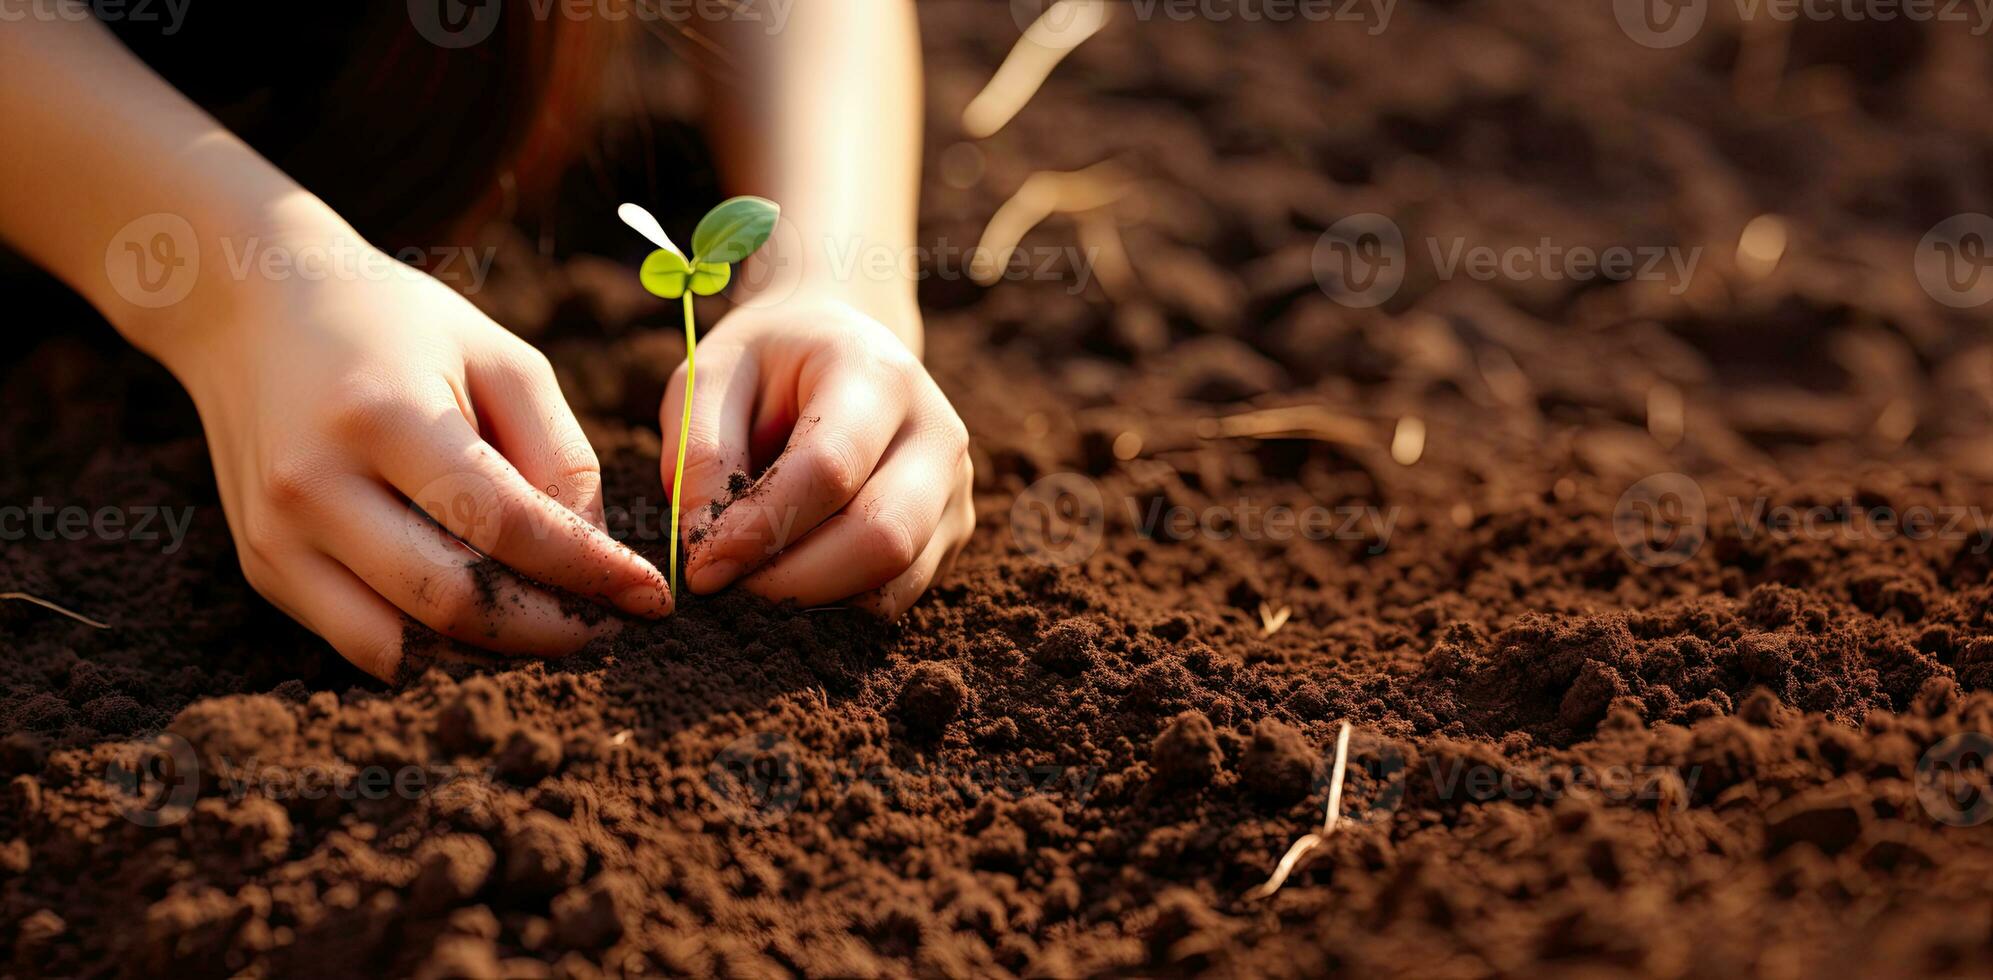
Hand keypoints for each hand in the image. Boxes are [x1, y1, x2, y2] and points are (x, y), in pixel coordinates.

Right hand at [164, 233, 670, 678]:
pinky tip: (486, 621)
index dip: (590, 572)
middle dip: (550, 630)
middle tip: (608, 627)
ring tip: (553, 628)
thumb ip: (560, 454)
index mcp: (382, 416)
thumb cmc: (399, 328)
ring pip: (403, 646)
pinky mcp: (262, 567)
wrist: (253, 307)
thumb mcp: (500, 357)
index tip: (652, 597)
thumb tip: (595, 558)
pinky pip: (361, 643)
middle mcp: (315, 484)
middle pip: (452, 602)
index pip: (505, 525)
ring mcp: (276, 535)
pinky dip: (433, 650)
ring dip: (492, 656)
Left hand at [661, 298, 973, 615]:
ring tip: (753, 585)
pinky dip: (837, 606)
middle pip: (882, 536)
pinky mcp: (953, 533)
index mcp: (879, 374)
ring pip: (895, 582)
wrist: (841, 348)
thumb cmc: (768, 366)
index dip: (760, 528)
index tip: (701, 568)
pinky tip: (792, 581)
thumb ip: (700, 453)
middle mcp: (937, 432)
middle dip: (793, 584)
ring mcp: (955, 488)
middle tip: (727, 593)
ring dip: (814, 603)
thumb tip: (708, 551)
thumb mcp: (713, 377)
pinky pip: (897, 597)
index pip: (829, 469)